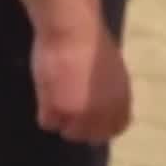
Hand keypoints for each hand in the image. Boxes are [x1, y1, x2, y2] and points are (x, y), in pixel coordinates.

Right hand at [30, 21, 132, 143]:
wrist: (72, 29)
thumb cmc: (89, 41)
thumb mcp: (111, 70)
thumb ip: (109, 91)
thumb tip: (101, 102)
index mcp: (121, 101)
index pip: (116, 128)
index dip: (101, 126)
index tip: (88, 117)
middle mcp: (104, 112)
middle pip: (92, 136)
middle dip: (79, 127)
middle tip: (66, 111)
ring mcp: (81, 113)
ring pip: (69, 132)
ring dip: (61, 120)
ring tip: (52, 99)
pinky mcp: (58, 109)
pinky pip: (47, 122)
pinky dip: (44, 112)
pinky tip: (43, 93)